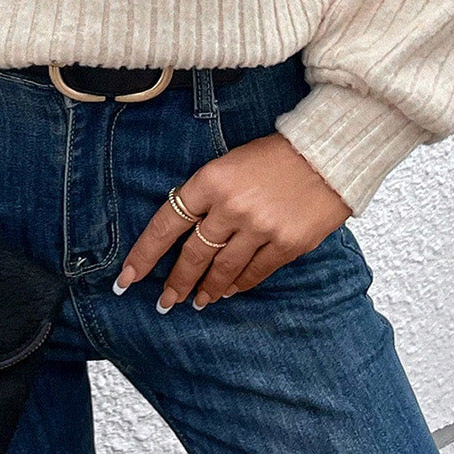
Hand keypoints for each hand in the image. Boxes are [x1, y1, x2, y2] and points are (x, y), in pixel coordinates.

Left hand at [113, 133, 352, 309]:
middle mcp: (231, 206)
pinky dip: (239, 284)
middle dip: (176, 282)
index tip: (127, 278)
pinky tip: (230, 290)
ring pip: (223, 269)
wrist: (327, 152)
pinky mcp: (286, 243)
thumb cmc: (275, 155)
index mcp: (211, 180)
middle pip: (193, 254)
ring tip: (197, 301)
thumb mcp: (230, 163)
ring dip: (207, 289)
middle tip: (165, 301)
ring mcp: (260, 227)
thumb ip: (208, 196)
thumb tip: (190, 233)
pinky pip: (255, 273)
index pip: (167, 224)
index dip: (144, 254)